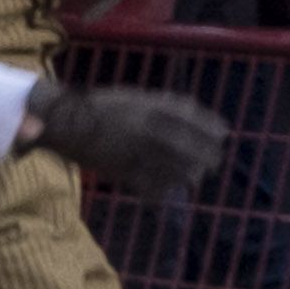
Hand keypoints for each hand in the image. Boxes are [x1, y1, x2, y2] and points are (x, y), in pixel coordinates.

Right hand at [17, 82, 226, 203]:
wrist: (64, 121)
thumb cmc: (100, 106)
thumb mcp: (135, 96)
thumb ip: (162, 103)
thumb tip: (193, 107)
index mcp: (149, 107)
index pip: (189, 117)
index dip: (210, 126)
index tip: (225, 133)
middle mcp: (145, 128)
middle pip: (184, 144)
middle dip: (204, 154)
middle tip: (215, 161)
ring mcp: (133, 150)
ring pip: (169, 165)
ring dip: (187, 173)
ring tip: (196, 178)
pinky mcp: (119, 169)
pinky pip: (146, 182)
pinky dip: (160, 189)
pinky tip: (169, 192)